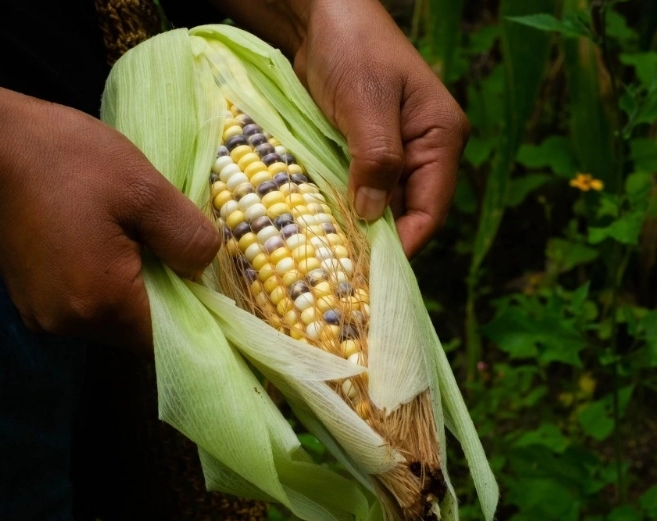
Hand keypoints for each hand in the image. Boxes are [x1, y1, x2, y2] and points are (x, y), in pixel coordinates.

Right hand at [0, 97, 219, 351]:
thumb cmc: (66, 158)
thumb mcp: (144, 187)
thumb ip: (186, 236)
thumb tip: (204, 269)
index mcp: (99, 302)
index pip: (170, 336)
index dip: (197, 311)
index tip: (205, 276)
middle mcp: (68, 324)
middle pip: (140, 332)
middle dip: (166, 296)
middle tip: (171, 246)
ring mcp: (43, 316)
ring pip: (114, 319)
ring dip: (136, 289)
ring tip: (137, 238)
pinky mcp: (31, 301)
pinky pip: (87, 306)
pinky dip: (107, 284)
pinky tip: (107, 243)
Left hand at [290, 0, 468, 257]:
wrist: (324, 18)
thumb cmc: (354, 49)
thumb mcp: (366, 102)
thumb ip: (376, 158)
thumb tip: (372, 216)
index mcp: (441, 138)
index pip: (431, 208)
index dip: (405, 243)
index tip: (371, 271)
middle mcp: (422, 151)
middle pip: (406, 213)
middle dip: (377, 242)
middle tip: (342, 272)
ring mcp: (393, 153)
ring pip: (380, 206)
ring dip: (355, 228)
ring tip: (327, 257)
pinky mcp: (363, 152)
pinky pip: (357, 190)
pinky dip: (341, 208)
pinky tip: (318, 225)